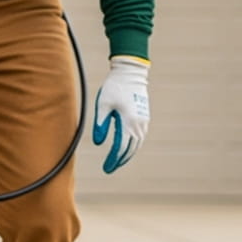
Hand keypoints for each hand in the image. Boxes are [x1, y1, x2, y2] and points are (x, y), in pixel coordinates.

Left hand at [93, 56, 149, 173]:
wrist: (130, 73)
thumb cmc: (114, 88)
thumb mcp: (102, 105)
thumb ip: (100, 125)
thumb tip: (98, 143)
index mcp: (128, 121)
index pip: (121, 147)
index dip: (113, 159)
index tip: (106, 168)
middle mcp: (139, 123)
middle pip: (131, 148)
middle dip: (120, 160)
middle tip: (109, 168)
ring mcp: (143, 120)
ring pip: (137, 143)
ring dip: (127, 154)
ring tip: (117, 162)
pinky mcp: (143, 116)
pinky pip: (140, 136)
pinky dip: (133, 145)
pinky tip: (126, 149)